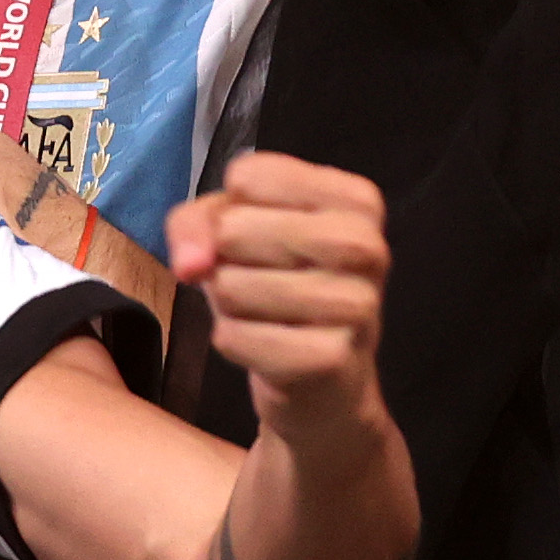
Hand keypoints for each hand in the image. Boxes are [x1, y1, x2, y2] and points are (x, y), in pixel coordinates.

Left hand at [168, 152, 392, 450]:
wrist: (325, 383)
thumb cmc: (279, 286)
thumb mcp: (236, 234)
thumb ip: (196, 223)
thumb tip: (191, 265)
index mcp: (357, 200)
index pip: (249, 175)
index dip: (227, 211)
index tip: (257, 236)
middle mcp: (368, 245)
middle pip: (236, 229)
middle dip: (224, 261)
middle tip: (257, 281)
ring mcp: (356, 305)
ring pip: (233, 286)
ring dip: (228, 306)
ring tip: (263, 315)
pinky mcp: (330, 359)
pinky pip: (235, 337)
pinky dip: (232, 342)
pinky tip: (264, 347)